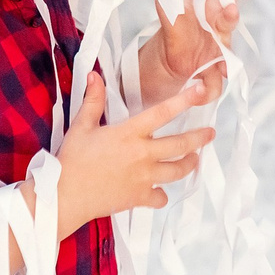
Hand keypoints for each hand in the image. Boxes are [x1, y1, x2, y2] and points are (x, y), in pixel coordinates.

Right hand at [54, 72, 216, 234]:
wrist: (65, 195)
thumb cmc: (72, 161)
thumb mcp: (81, 126)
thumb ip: (93, 101)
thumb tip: (94, 76)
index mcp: (129, 134)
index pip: (163, 112)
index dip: (184, 100)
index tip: (200, 91)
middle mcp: (142, 155)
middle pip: (181, 145)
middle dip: (200, 138)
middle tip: (209, 133)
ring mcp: (144, 178)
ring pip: (177, 171)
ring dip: (188, 164)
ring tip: (193, 159)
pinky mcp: (139, 197)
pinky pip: (160, 197)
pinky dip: (161, 194)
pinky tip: (159, 191)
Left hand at [139, 0, 259, 105]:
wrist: (172, 59)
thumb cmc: (178, 25)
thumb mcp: (166, 0)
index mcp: (212, 10)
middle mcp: (221, 31)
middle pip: (230, 22)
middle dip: (231, 16)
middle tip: (230, 10)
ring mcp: (220, 55)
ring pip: (228, 60)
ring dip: (226, 65)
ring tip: (223, 69)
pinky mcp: (212, 78)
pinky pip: (213, 86)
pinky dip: (205, 91)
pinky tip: (196, 91)